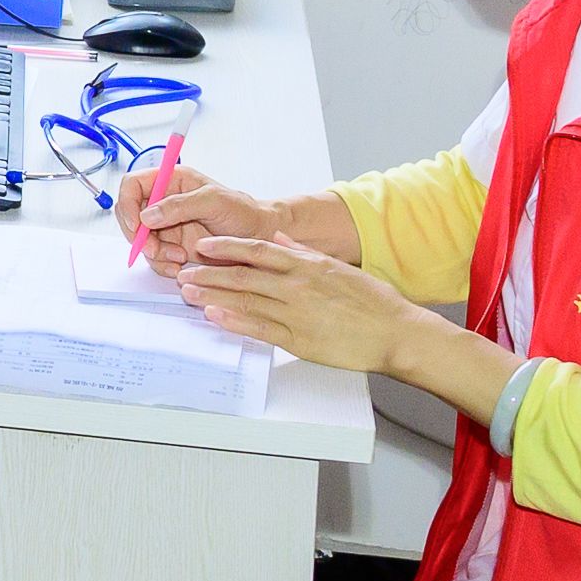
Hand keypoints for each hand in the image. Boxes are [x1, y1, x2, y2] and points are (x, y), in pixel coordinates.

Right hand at [116, 166, 278, 275]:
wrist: (258, 238)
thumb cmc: (243, 213)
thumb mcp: (214, 201)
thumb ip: (179, 205)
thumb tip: (147, 215)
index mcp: (171, 181)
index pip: (133, 185)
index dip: (127, 203)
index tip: (136, 224)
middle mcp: (164, 202)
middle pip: (130, 216)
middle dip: (139, 236)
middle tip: (154, 249)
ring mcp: (166, 225)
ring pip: (140, 241)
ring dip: (154, 254)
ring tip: (179, 257)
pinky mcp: (171, 246)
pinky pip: (153, 257)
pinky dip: (163, 265)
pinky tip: (181, 265)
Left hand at [176, 235, 430, 373]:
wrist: (396, 332)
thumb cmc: (373, 302)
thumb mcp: (338, 267)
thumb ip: (304, 253)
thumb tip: (280, 240)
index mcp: (307, 265)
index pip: (258, 250)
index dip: (227, 246)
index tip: (204, 245)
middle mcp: (298, 285)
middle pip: (244, 274)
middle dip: (210, 272)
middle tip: (184, 271)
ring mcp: (297, 313)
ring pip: (246, 300)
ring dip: (213, 295)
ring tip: (188, 291)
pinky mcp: (299, 340)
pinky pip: (259, 328)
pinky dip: (234, 321)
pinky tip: (214, 316)